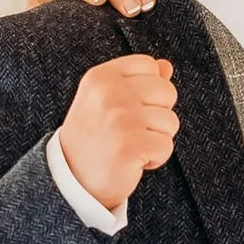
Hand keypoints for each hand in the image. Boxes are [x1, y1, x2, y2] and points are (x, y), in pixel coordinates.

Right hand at [56, 54, 178, 210]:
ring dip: (156, 138)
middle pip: (167, 91)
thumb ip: (137, 79)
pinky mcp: (129, 146)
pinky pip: (166, 146)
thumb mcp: (107, 99)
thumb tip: (166, 66)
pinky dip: (155, 158)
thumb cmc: (95, 136)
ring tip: (130, 144)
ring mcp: (119, 119)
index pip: (150, 66)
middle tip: (130, 130)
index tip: (127, 107)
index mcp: (101, 77)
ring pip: (170, 121)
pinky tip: (133, 160)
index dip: (148, 90)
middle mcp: (109, 94)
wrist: (73, 178)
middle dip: (157, 115)